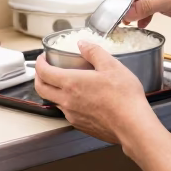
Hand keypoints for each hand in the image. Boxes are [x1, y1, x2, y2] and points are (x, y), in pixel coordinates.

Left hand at [34, 43, 157, 145]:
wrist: (132, 126)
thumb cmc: (124, 97)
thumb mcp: (112, 66)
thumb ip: (94, 52)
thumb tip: (83, 44)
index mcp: (71, 83)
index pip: (44, 72)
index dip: (39, 63)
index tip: (42, 58)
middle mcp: (67, 101)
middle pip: (41, 89)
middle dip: (38, 77)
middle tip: (44, 70)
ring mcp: (72, 115)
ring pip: (53, 101)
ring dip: (52, 91)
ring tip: (63, 83)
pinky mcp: (80, 125)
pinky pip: (66, 112)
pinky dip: (66, 103)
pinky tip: (79, 99)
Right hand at [114, 0, 170, 28]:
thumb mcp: (168, 0)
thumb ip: (145, 6)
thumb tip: (126, 13)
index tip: (112, 8)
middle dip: (125, 5)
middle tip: (120, 19)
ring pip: (137, 0)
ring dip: (133, 12)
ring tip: (129, 24)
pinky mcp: (163, 0)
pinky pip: (146, 7)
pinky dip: (143, 15)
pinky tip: (142, 24)